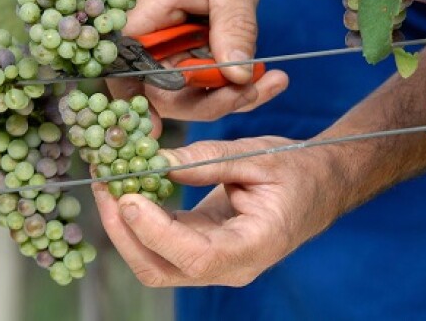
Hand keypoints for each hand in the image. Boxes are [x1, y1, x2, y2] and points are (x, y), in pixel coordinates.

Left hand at [93, 136, 338, 286]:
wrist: (321, 184)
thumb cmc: (299, 169)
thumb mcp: (259, 156)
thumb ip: (208, 160)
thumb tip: (156, 162)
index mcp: (255, 246)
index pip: (196, 256)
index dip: (156, 232)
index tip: (127, 197)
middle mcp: (231, 267)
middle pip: (163, 269)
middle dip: (124, 232)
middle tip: (103, 185)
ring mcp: (215, 263)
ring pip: (155, 262)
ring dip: (124, 227)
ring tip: (107, 183)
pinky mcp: (202, 248)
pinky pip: (162, 245)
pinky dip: (139, 220)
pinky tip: (127, 187)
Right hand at [108, 0, 288, 119]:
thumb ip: (233, 29)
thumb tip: (239, 78)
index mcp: (140, 19)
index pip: (131, 76)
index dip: (152, 106)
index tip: (185, 120)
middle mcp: (146, 39)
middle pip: (165, 95)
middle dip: (212, 102)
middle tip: (256, 90)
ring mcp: (167, 46)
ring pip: (188, 93)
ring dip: (230, 96)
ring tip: (272, 83)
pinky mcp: (187, 48)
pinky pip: (205, 78)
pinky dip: (234, 84)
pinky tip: (268, 79)